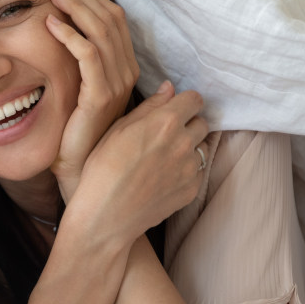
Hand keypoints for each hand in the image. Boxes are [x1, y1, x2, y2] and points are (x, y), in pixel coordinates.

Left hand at [44, 0, 139, 201]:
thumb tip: (64, 30)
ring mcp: (115, 84)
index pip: (114, 19)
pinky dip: (69, 35)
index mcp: (123, 68)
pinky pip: (88, 56)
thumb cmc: (74, 132)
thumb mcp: (76, 88)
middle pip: (110, 18)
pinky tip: (49, 24)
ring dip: (75, 7)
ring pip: (101, 31)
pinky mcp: (99, 96)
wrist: (79, 171)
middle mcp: (125, 72)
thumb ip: (77, 61)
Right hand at [66, 82, 208, 244]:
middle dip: (187, 124)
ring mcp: (190, 169)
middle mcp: (184, 143)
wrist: (105, 215)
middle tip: (164, 135)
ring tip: (163, 158)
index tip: (174, 109)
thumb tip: (169, 88)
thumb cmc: (103, 169)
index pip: (194, 99)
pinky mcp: (191, 190)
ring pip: (201, 148)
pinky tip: (162, 177)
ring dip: (188, 148)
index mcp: (165, 122)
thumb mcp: (118, 129)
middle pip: (201, 123)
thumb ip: (149, 106)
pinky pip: (196, 172)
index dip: (184, 102)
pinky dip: (185, 171)